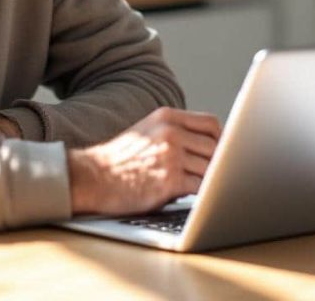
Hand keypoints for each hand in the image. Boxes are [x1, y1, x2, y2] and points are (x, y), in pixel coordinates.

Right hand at [67, 107, 221, 215]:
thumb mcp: (148, 131)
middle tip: (217, 174)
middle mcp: (170, 132)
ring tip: (205, 187)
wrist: (92, 178)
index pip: (211, 124)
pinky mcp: (169, 181)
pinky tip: (196, 197)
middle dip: (219, 163)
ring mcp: (170, 156)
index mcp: (167, 117)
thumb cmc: (121, 159)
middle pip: (215, 146)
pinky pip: (201, 187)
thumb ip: (177, 132)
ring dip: (211, 180)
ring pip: (212, 168)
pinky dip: (203, 194)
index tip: (222, 152)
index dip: (221, 140)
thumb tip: (212, 146)